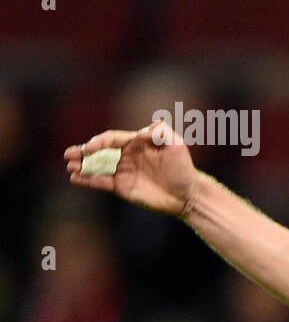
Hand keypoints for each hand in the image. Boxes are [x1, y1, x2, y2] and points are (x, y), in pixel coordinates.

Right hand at [64, 120, 200, 218]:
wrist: (187, 194)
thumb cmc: (183, 168)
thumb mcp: (177, 145)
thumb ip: (162, 133)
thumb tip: (146, 127)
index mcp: (136, 143)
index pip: (112, 139)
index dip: (99, 142)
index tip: (90, 147)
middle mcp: (126, 156)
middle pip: (99, 152)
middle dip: (83, 152)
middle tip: (68, 154)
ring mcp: (122, 171)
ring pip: (97, 166)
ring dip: (81, 165)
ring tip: (69, 166)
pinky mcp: (121, 186)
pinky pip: (101, 182)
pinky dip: (87, 180)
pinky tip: (75, 177)